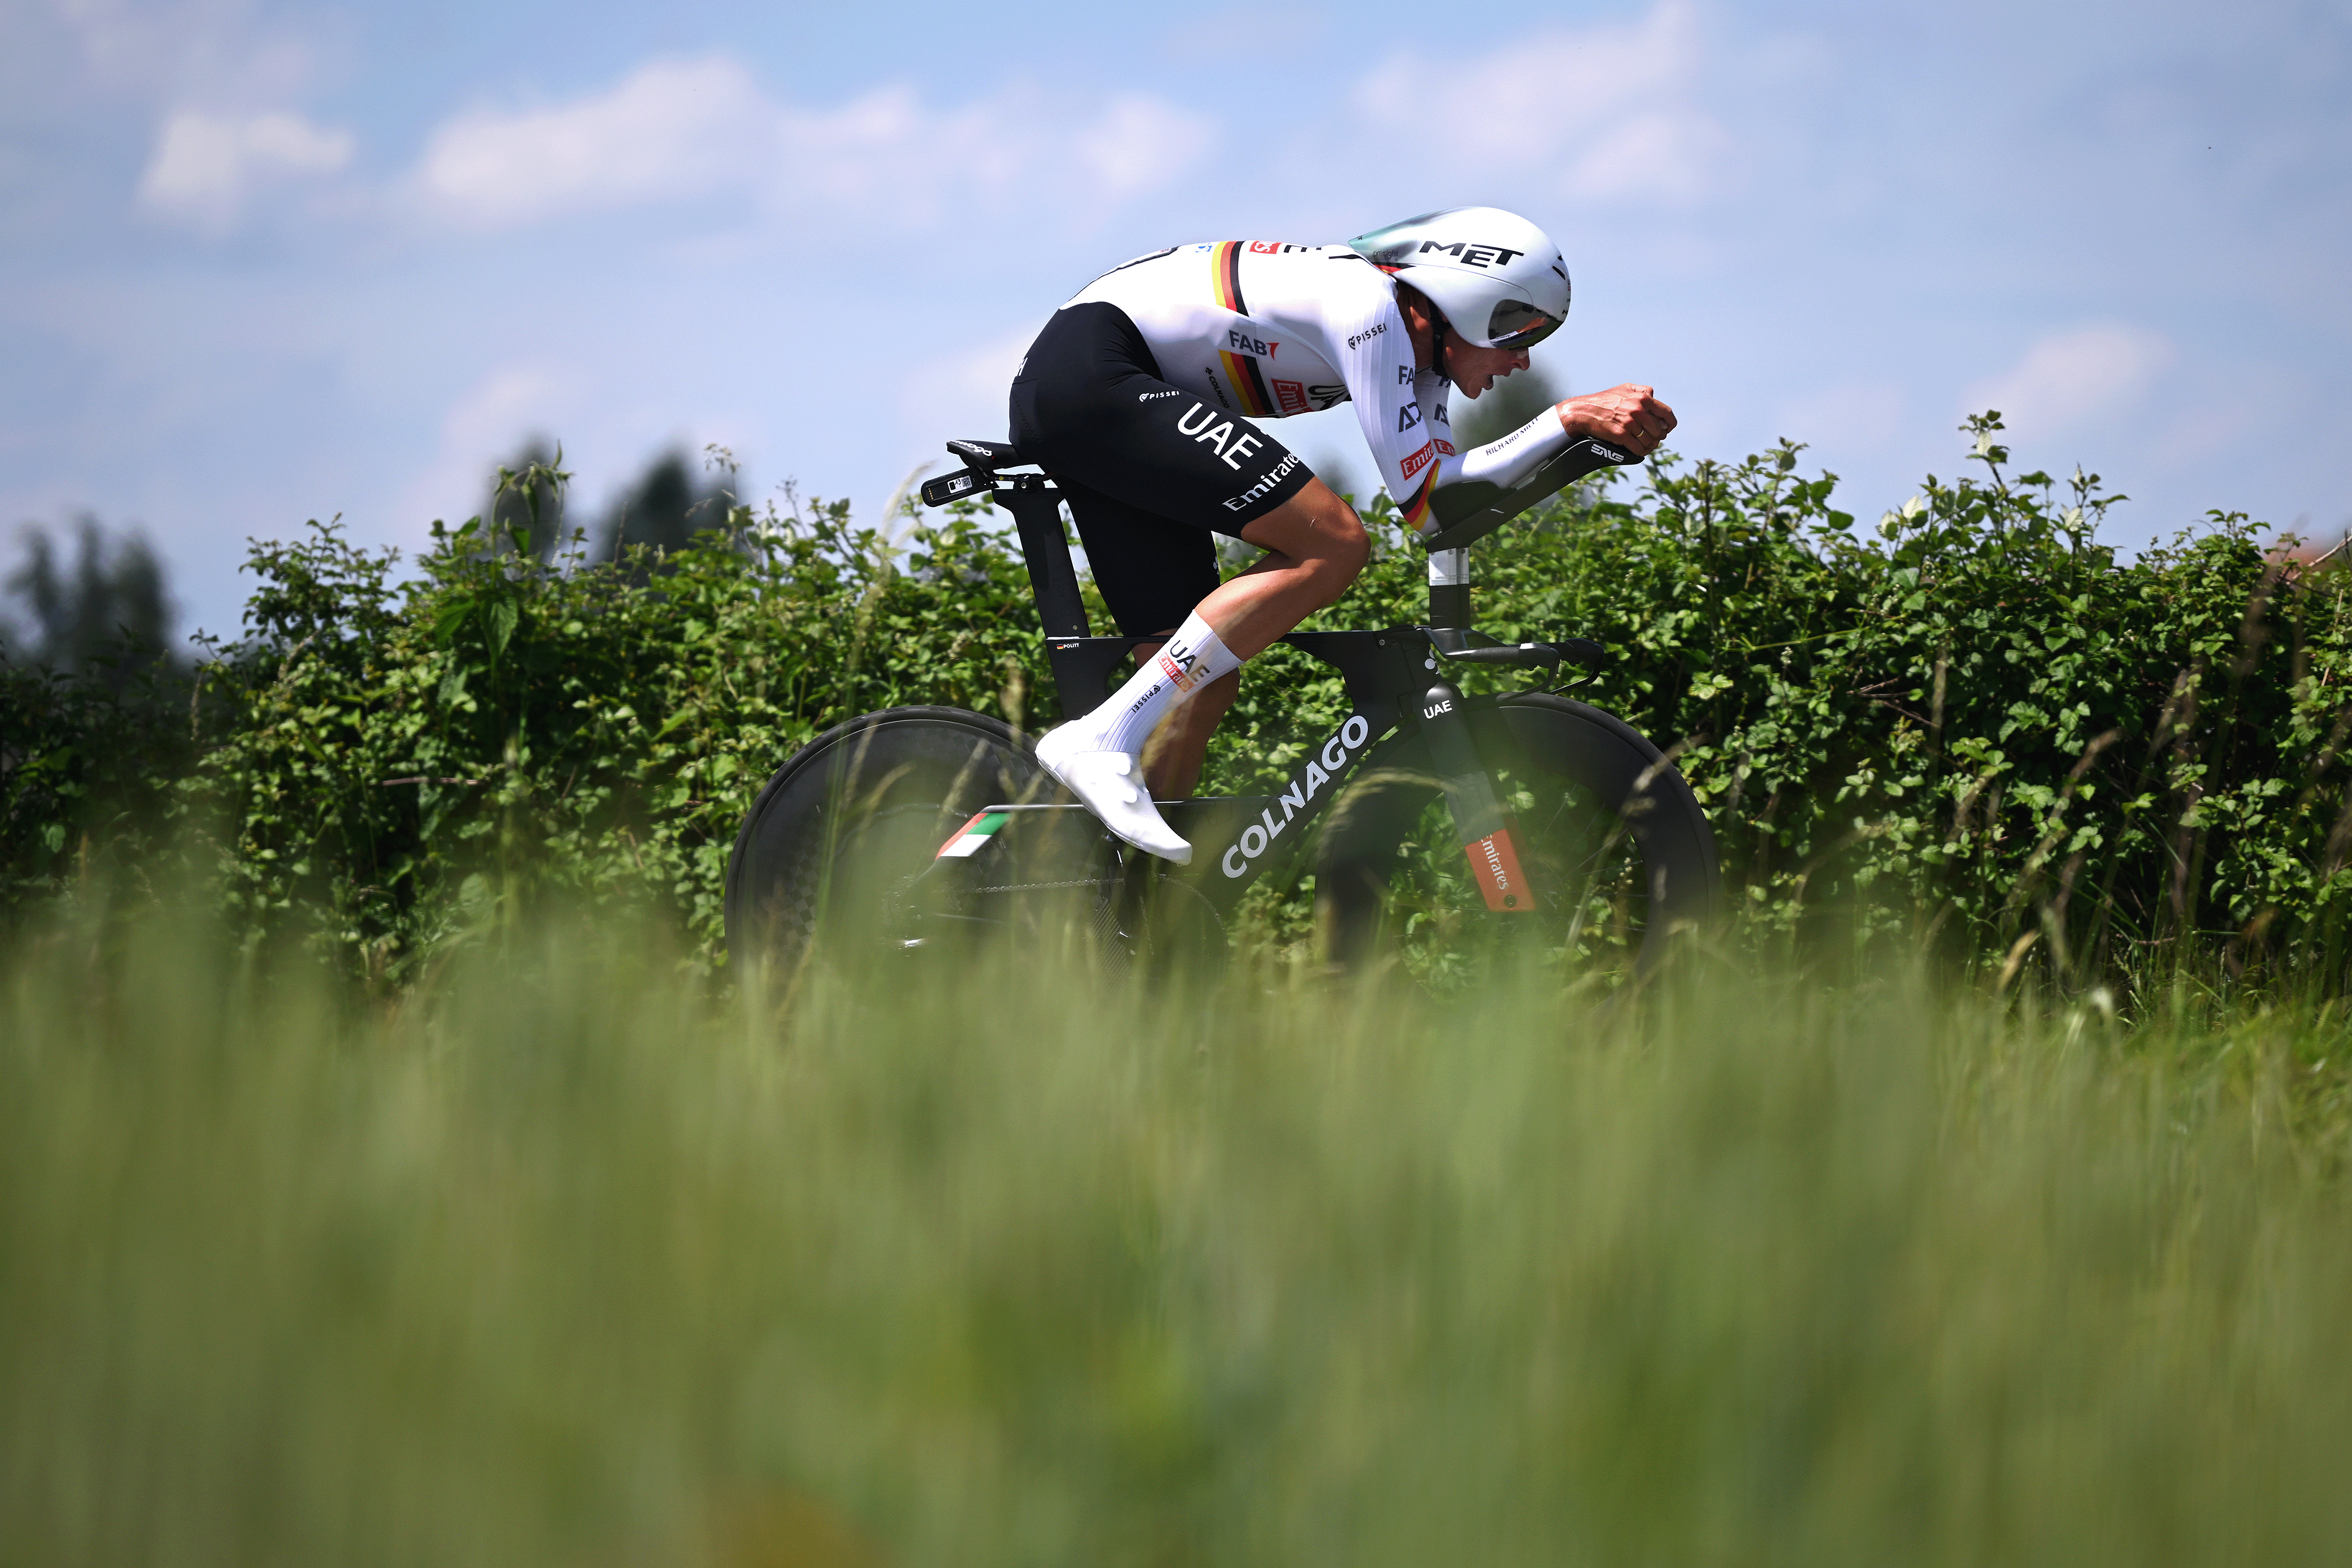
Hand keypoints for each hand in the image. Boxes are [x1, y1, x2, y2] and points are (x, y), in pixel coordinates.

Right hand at [1555, 384, 1675, 456]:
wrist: (1584, 411)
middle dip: (1658, 436)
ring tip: (1647, 446)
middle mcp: (1638, 410)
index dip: (1670, 423)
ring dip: (1649, 445)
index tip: (1667, 428)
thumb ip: (1642, 390)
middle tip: (1654, 439)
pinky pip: (1638, 448)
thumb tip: (1654, 396)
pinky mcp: (1621, 435)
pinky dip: (1641, 452)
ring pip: (1649, 441)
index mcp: (1642, 398)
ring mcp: (1630, 423)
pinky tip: (1639, 451)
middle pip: (1658, 430)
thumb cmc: (1604, 400)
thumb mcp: (1624, 388)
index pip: (1666, 413)